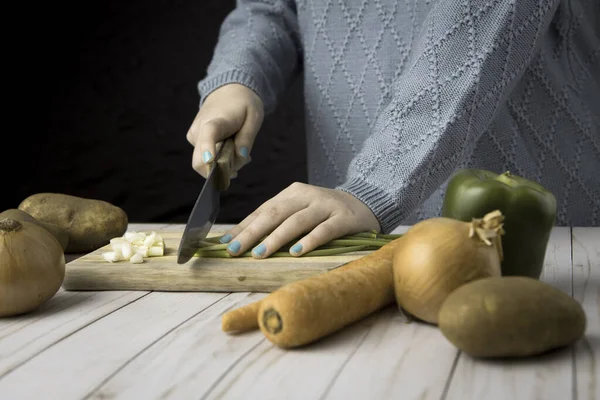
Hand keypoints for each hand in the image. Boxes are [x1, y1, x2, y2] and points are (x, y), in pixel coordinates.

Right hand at [186, 83, 263, 177]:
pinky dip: (219, 158)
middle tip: (242, 158)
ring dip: (224, 163)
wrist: (228, 89)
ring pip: (205, 164)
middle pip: (200, 162)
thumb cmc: (243, 104)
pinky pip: (205, 158)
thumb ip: (247, 138)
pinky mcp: (193, 139)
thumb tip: (241, 157)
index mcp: (216, 121)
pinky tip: (230, 146)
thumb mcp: (254, 118)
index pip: (208, 135)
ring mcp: (194, 136)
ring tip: (238, 147)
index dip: (207, 148)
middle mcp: (199, 130)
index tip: (210, 160)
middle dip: (221, 169)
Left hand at [219, 182, 380, 257]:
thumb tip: (245, 240)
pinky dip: (309, 241)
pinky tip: (296, 252)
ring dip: (276, 238)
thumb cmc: (326, 213)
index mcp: (293, 192)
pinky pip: (325, 230)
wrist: (367, 203)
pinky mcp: (345, 219)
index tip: (225, 243)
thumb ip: (279, 221)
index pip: (263, 209)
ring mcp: (327, 206)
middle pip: (275, 213)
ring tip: (260, 253)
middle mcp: (308, 196)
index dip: (243, 226)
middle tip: (235, 249)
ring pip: (297, 221)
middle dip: (252, 232)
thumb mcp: (301, 211)